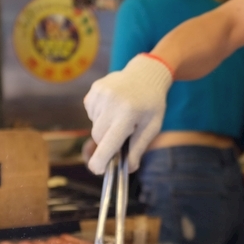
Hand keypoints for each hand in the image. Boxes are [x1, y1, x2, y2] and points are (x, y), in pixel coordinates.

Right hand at [83, 54, 172, 173]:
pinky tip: (113, 106)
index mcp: (128, 114)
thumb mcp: (152, 126)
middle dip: (108, 141)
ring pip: (94, 125)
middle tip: (123, 133)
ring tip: (121, 115)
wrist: (146, 74)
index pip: (108, 143)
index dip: (101, 160)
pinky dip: (100, 115)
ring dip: (105, 126)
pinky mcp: (94, 89)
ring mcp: (100, 94)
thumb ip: (139, 148)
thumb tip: (129, 169)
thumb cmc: (151, 104)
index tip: (97, 169)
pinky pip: (91, 113)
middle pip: (98, 137)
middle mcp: (111, 102)